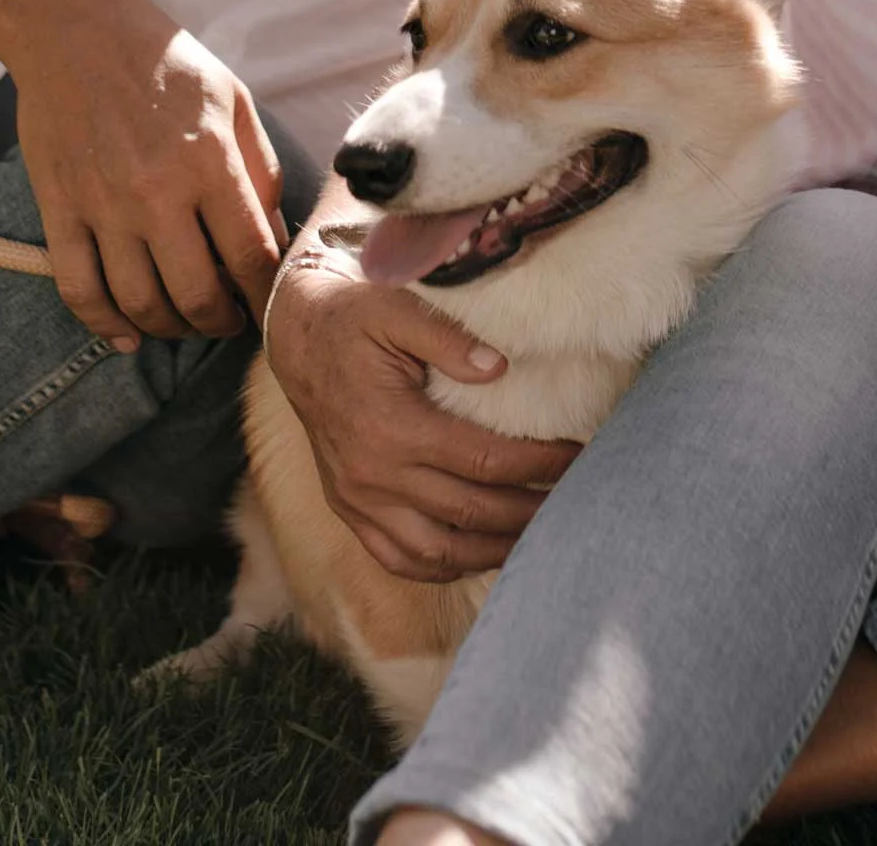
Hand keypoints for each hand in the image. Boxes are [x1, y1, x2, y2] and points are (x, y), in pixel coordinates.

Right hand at [0, 0, 283, 349]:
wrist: (75, 31)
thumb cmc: (167, 63)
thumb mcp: (235, 101)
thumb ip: (261, 170)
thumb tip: (272, 236)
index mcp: (210, 162)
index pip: (251, 257)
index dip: (266, 297)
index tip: (270, 307)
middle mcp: (157, 192)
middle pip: (197, 295)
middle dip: (222, 323)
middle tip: (229, 320)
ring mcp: (102, 206)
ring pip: (140, 302)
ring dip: (171, 328)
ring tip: (186, 319)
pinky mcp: (59, 210)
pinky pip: (79, 289)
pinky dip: (104, 325)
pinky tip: (128, 334)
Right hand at [264, 236, 578, 580]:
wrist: (297, 338)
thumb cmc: (354, 317)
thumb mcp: (397, 308)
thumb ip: (448, 338)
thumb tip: (499, 368)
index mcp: (392, 426)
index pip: (484, 460)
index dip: (538, 464)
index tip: (578, 458)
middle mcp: (373, 474)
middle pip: (469, 513)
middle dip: (529, 512)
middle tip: (576, 503)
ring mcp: (357, 499)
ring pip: (436, 552)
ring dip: (492, 552)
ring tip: (539, 540)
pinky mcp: (348, 509)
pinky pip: (398, 558)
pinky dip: (442, 568)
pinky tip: (480, 556)